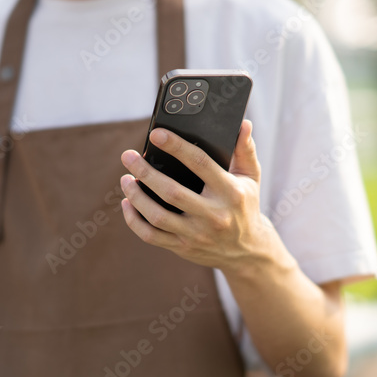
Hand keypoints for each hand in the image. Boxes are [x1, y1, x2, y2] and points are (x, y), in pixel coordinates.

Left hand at [119, 119, 280, 273]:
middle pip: (171, 192)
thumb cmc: (244, 206)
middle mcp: (214, 215)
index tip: (156, 134)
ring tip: (125, 178)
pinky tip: (127, 203)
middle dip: (145, 172)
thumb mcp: (251, 178)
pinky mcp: (183, 247)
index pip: (200, 163)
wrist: (247, 251)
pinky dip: (134, 220)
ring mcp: (197, 234)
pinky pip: (151, 236)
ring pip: (157, 216)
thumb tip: (243, 124)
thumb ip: (245, 150)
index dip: (176, 147)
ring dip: (136, 196)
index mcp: (230, 192)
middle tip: (128, 156)